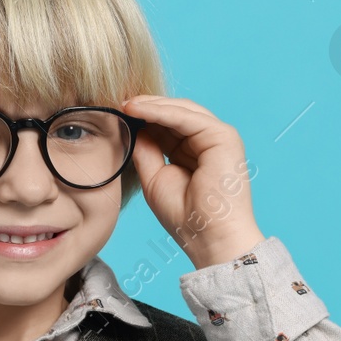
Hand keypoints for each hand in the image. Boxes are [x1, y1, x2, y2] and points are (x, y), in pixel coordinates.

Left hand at [120, 95, 263, 269]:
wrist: (208, 237)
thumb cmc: (185, 216)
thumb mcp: (154, 178)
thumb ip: (147, 151)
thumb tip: (134, 128)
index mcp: (194, 152)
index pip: (167, 126)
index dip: (143, 118)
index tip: (116, 113)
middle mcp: (208, 142)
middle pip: (175, 113)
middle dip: (146, 107)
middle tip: (118, 103)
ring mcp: (218, 137)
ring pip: (182, 111)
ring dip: (151, 105)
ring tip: (125, 104)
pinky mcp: (223, 137)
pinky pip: (187, 117)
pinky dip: (162, 111)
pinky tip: (139, 109)